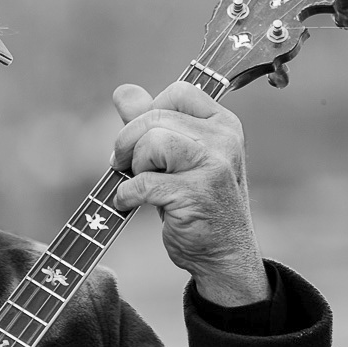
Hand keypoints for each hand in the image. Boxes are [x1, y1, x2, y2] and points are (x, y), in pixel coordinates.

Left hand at [109, 81, 268, 306]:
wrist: (223, 255)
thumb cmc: (196, 203)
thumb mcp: (176, 157)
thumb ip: (151, 123)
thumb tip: (123, 91)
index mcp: (223, 123)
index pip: (177, 92)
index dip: (148, 113)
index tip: (142, 140)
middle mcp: (224, 138)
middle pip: (155, 117)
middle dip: (128, 142)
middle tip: (125, 167)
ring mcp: (213, 165)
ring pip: (151, 142)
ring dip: (134, 167)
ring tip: (142, 186)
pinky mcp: (196, 193)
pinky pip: (142, 181)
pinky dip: (126, 195)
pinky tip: (130, 204)